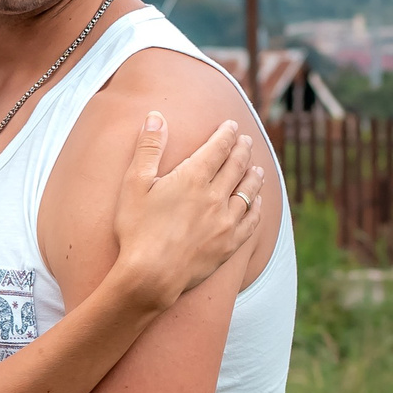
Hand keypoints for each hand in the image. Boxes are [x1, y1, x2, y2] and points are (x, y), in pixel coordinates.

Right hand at [113, 112, 264, 299]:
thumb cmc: (137, 229)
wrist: (150, 276)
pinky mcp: (229, 244)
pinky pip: (252, 221)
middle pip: (237, 165)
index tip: (232, 126)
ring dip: (254, 176)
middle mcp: (215, 196)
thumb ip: (148, 148)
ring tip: (257, 168)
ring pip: (248, 191)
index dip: (227, 134)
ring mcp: (226, 222)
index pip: (218, 147)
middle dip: (243, 149)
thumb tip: (156, 116)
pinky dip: (257, 207)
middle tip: (246, 141)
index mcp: (193, 178)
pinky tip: (258, 203)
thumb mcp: (134, 184)